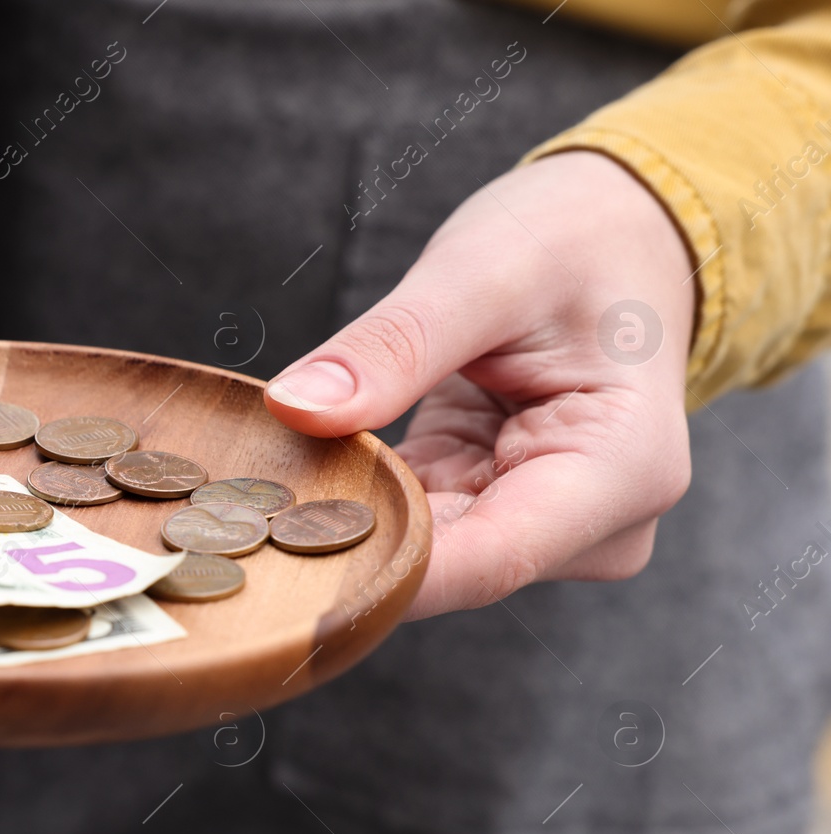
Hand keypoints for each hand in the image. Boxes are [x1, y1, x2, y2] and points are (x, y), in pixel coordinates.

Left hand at [265, 150, 694, 618]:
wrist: (620, 238)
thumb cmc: (576, 241)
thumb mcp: (483, 272)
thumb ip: (392, 347)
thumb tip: (293, 409)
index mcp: (622, 471)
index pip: (484, 561)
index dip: (378, 574)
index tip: (276, 564)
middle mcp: (595, 526)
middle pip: (445, 567)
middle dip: (342, 544)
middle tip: (231, 517)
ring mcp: (545, 528)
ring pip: (417, 553)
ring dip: (340, 522)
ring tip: (254, 488)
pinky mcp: (494, 512)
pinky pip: (410, 524)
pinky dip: (353, 500)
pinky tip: (291, 478)